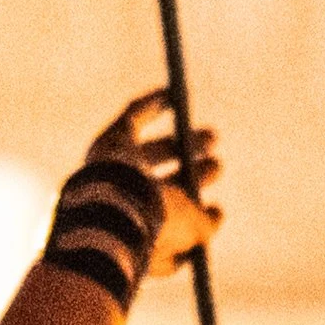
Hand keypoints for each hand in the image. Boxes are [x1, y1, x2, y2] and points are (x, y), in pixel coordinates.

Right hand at [87, 92, 221, 272]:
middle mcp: (124, 201)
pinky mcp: (106, 144)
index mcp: (138, 228)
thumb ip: (206, 225)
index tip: (216, 208)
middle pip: (161, 184)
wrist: (116, 207)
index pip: (167, 221)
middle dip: (192, 174)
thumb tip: (217, 216)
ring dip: (182, 142)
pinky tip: (172, 94)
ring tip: (214, 138)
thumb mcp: (191, 230)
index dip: (192, 214)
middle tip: (217, 166)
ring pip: (149, 152)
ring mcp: (112, 171)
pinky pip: (130, 119)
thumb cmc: (156, 225)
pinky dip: (150, 106)